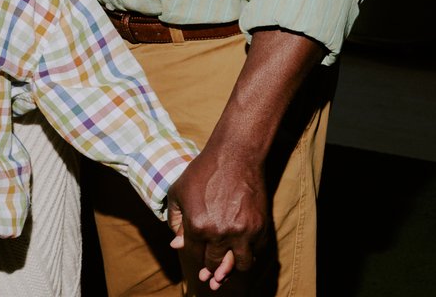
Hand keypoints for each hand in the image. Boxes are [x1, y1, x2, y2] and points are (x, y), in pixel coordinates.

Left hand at [168, 142, 267, 286]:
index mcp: (198, 226)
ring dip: (232, 270)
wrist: (235, 157)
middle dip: (212, 273)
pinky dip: (248, 256)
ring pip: (239, 265)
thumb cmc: (202, 172)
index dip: (197, 261)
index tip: (199, 267)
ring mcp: (243, 232)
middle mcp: (220, 233)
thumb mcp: (178, 193)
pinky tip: (241, 255)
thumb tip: (176, 245)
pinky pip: (255, 252)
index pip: (196, 255)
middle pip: (215, 264)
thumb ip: (175, 221)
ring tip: (227, 272)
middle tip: (212, 279)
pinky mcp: (260, 228)